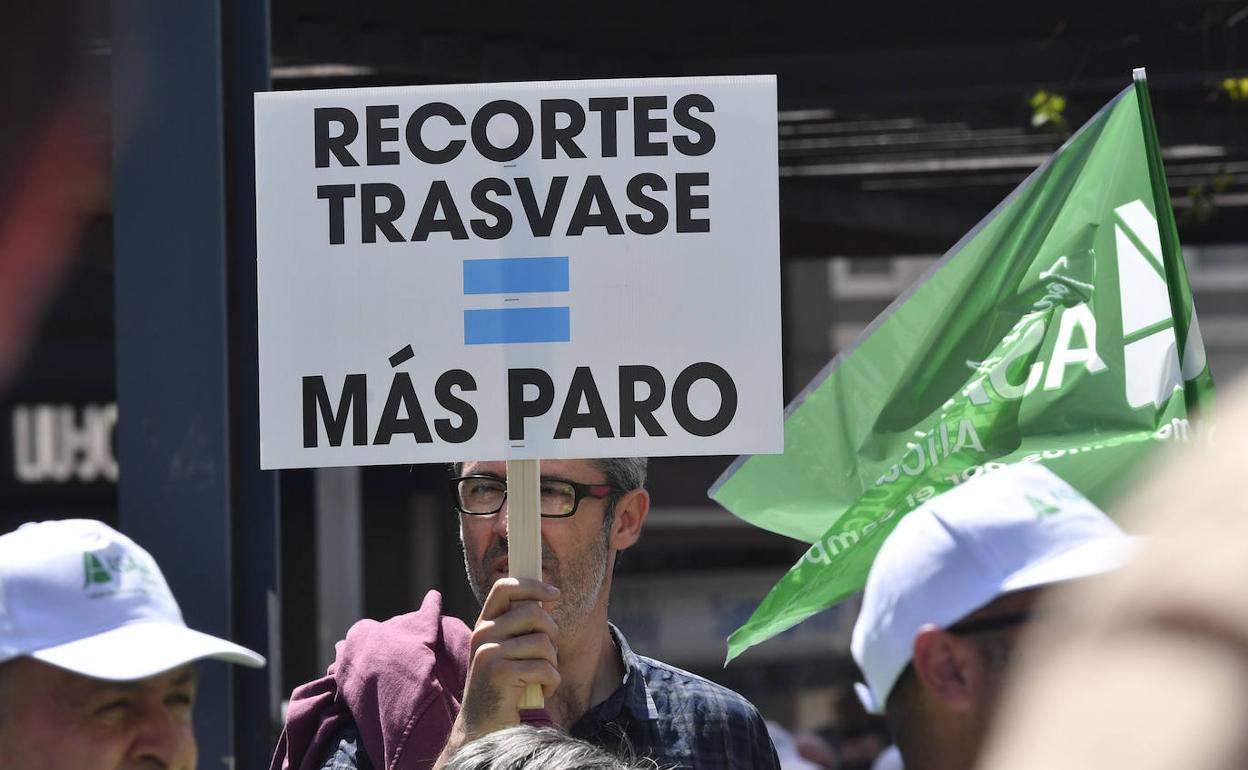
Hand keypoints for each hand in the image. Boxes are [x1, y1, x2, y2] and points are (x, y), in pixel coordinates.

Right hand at [436, 578, 560, 765]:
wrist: (484, 728)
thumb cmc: (503, 688)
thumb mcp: (508, 651)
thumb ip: (522, 626)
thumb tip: (548, 597)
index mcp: (484, 625)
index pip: (504, 587)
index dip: (533, 585)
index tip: (555, 594)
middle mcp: (482, 634)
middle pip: (534, 612)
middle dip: (552, 633)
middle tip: (549, 655)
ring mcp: (489, 653)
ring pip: (544, 642)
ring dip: (552, 663)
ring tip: (541, 677)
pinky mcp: (501, 673)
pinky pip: (545, 667)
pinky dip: (552, 683)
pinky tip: (541, 692)